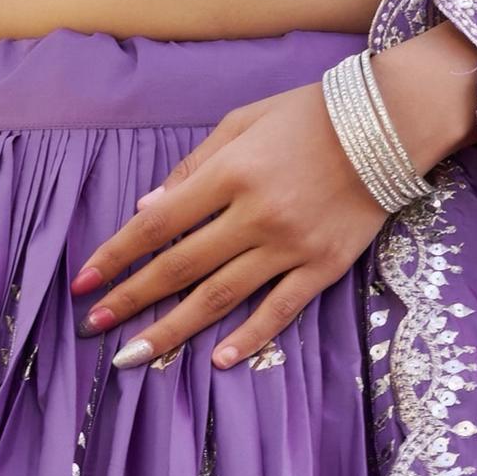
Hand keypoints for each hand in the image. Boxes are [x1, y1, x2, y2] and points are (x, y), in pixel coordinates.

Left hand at [72, 26, 476, 369]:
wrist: (391, 123)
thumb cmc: (311, 115)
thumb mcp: (243, 121)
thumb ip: (194, 166)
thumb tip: (148, 208)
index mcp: (231, 173)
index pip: (159, 224)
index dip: (118, 254)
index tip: (85, 279)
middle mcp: (255, 214)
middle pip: (181, 267)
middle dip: (132, 298)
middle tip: (93, 325)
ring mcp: (291, 245)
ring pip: (220, 297)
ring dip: (172, 330)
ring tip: (133, 355)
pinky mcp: (324, 266)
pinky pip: (280, 309)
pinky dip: (249, 337)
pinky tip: (217, 360)